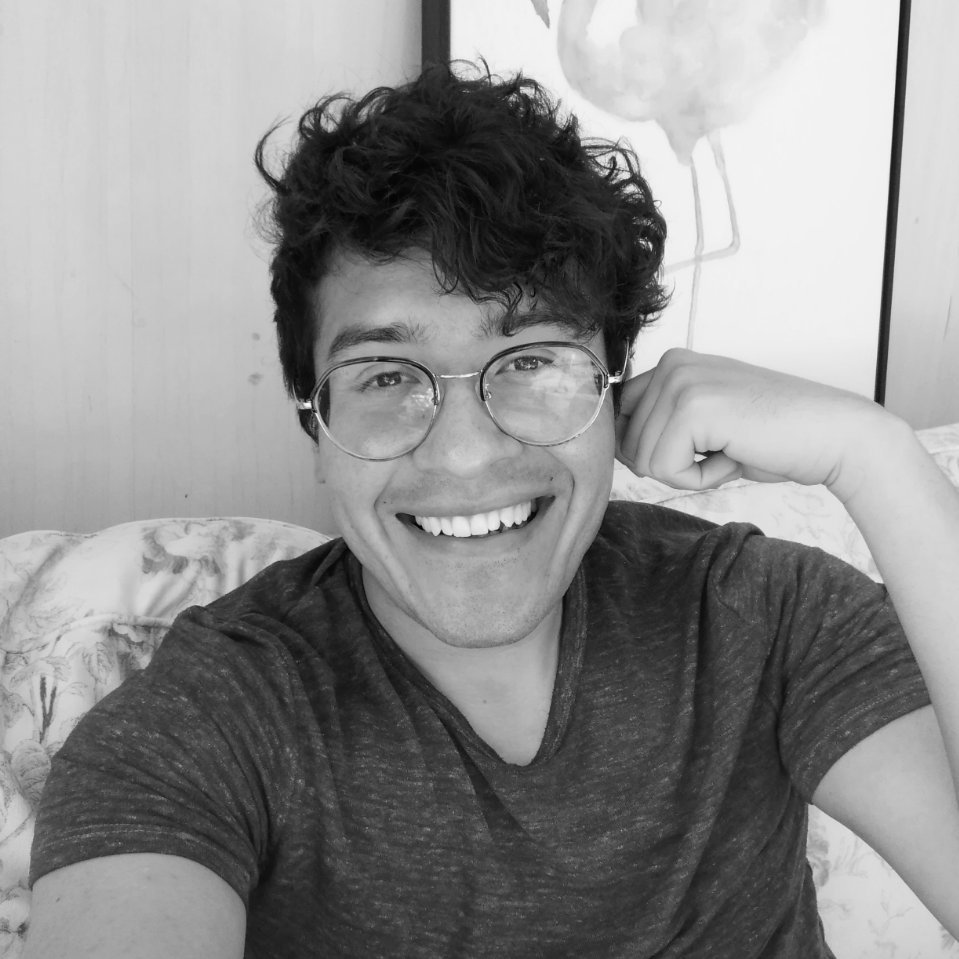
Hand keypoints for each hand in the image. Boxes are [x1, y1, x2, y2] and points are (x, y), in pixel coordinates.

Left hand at [615, 348, 893, 497]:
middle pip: (628, 445)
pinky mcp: (692, 407)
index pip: (620, 420)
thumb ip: (661, 426)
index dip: (651, 449)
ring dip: (690, 472)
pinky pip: (665, 469)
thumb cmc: (774, 437)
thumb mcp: (705, 425)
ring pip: (644, 461)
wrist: (833, 436)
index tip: (701, 445)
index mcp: (672, 363)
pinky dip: (700, 479)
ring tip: (733, 449)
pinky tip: (735, 455)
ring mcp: (680, 382)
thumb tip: (612, 448)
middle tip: (725, 447)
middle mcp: (671, 364)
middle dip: (673, 464)